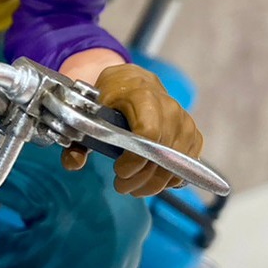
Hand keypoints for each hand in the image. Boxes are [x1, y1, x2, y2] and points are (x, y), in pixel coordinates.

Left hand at [61, 63, 204, 197]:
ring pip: (177, 163)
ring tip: (134, 186)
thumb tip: (74, 163)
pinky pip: (188, 163)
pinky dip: (170, 177)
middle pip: (163, 154)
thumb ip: (78, 140)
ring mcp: (184, 120)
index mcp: (142, 94)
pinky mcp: (193, 133)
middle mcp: (169, 106)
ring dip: (155, 183)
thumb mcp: (89, 113)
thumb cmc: (109, 99)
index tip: (118, 170)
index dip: (134, 160)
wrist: (131, 81)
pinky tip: (152, 178)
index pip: (149, 133)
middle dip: (141, 178)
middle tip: (121, 185)